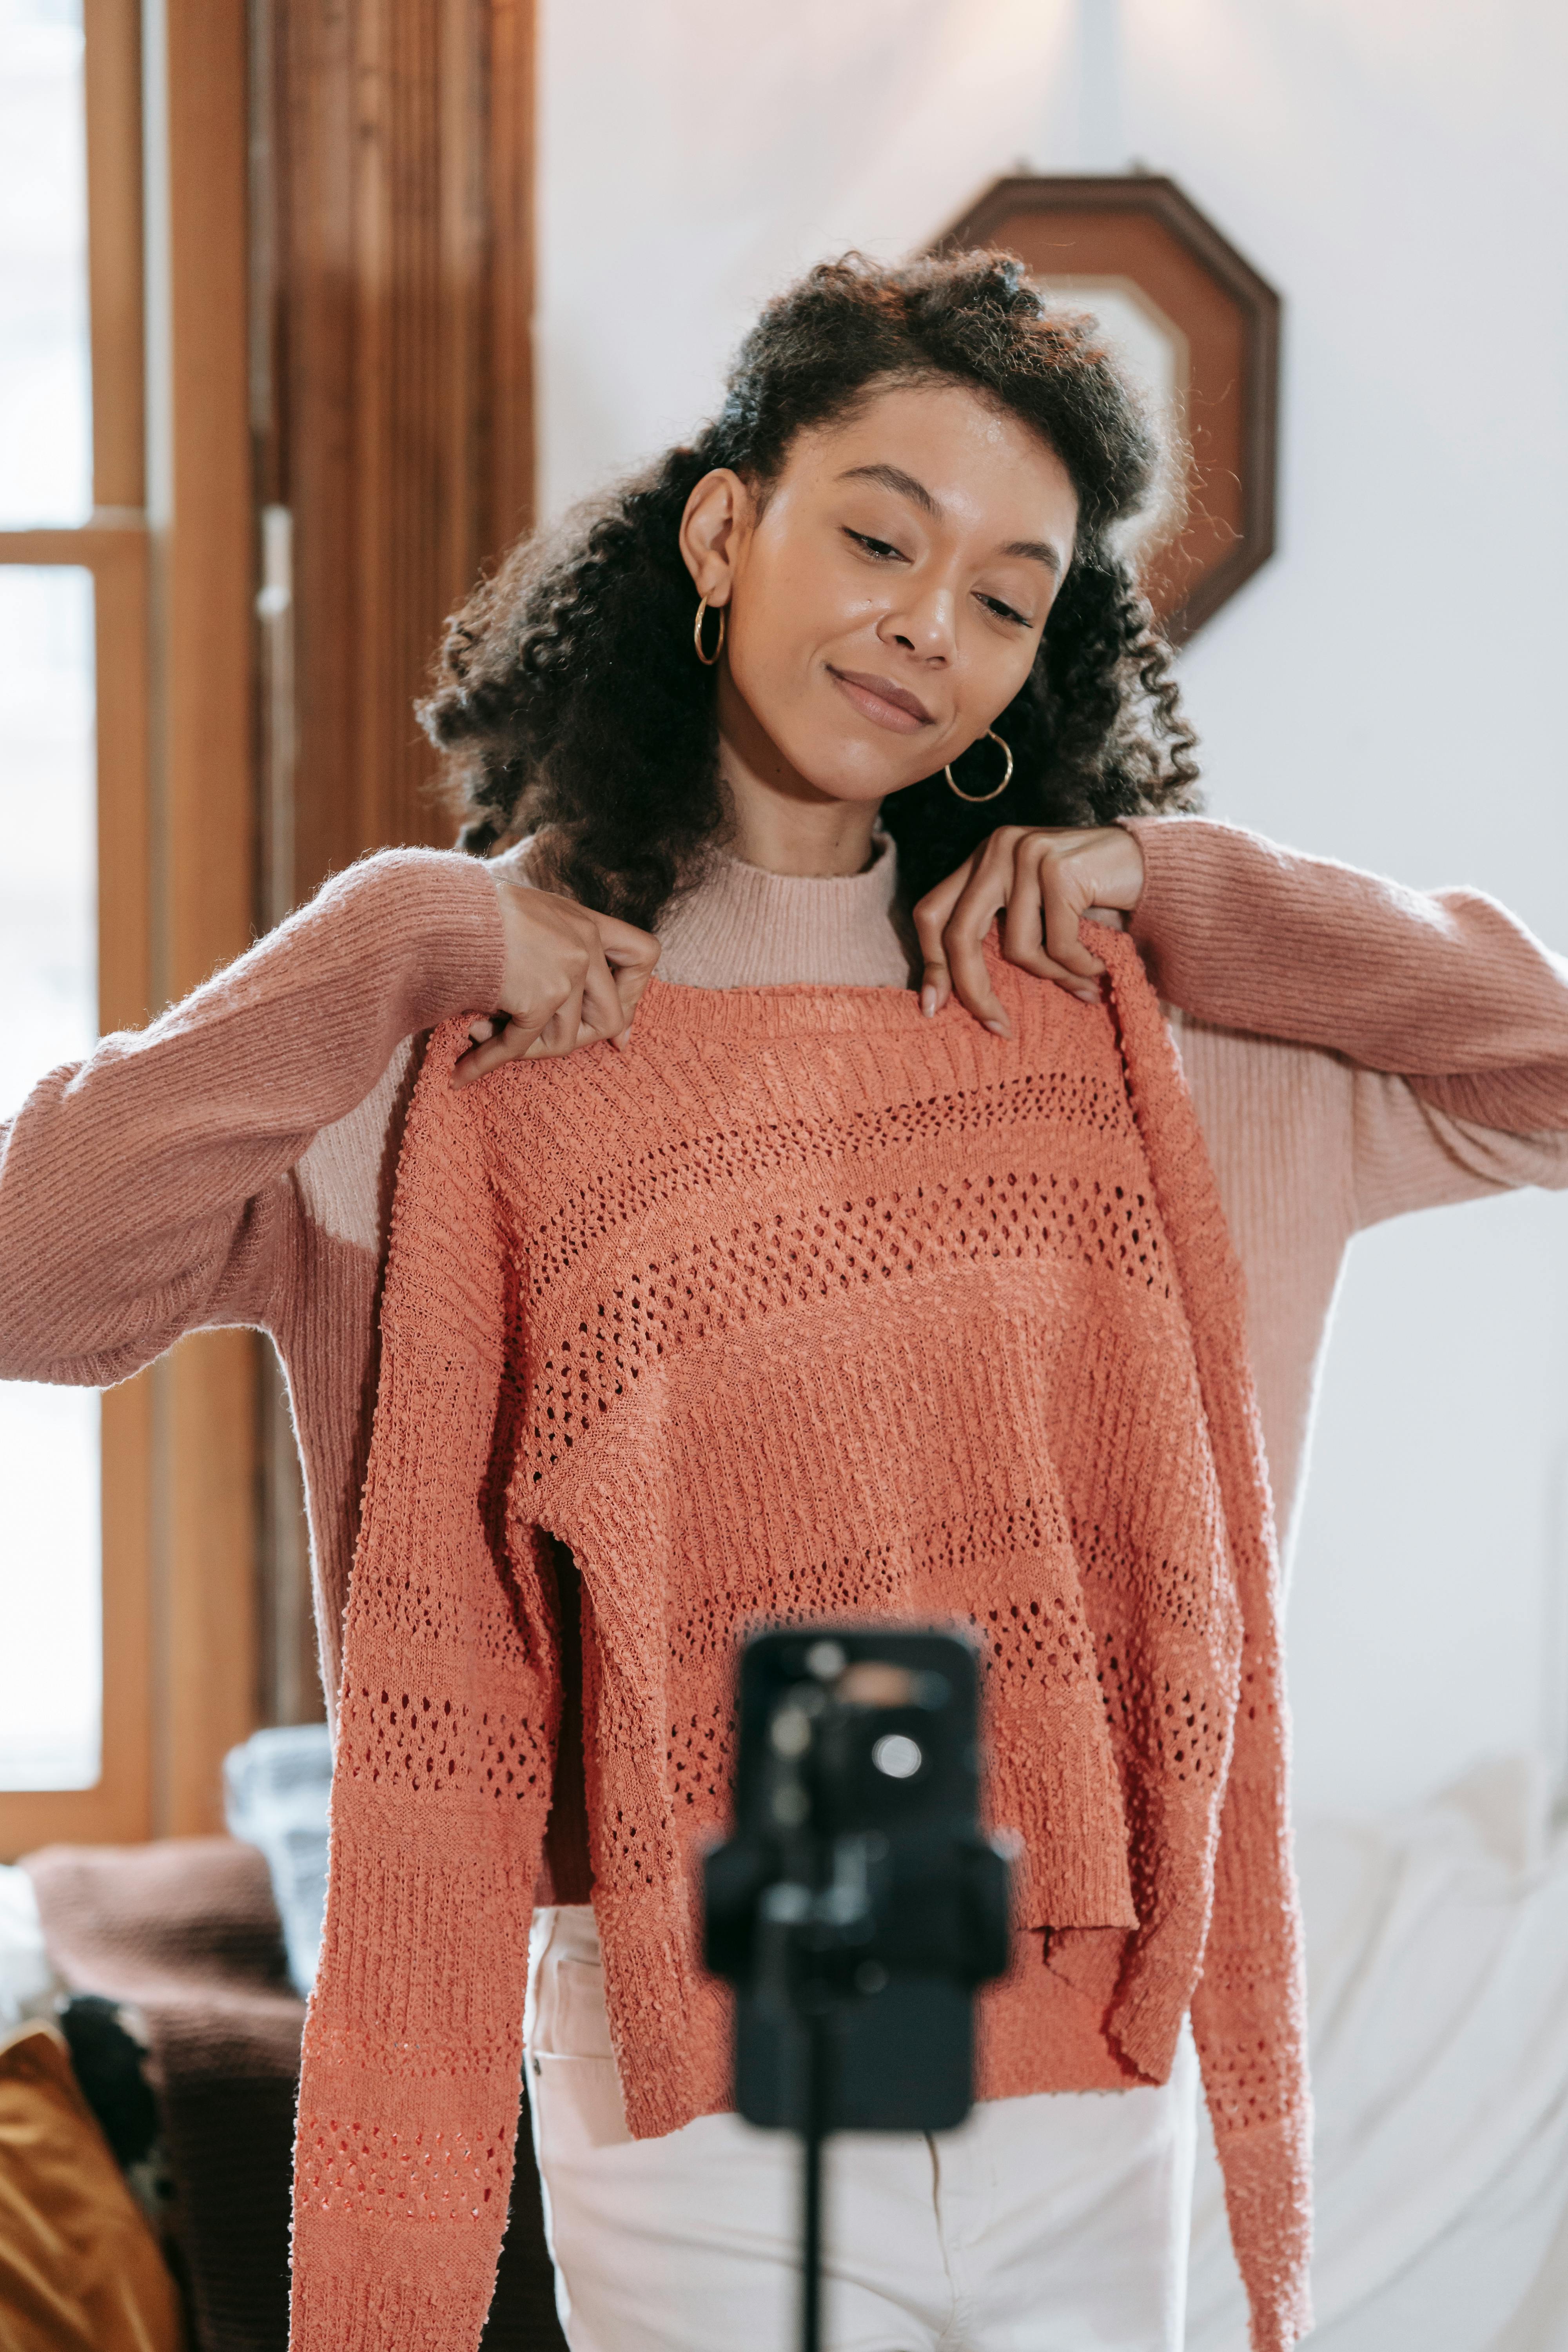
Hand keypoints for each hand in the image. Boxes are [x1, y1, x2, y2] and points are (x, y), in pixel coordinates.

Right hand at [452, 860, 660, 1086]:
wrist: (433, 908)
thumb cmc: (467, 915)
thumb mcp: (526, 923)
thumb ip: (557, 961)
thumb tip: (592, 1023)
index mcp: (584, 920)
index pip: (644, 954)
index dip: (634, 994)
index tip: (617, 1028)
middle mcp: (584, 941)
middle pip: (611, 1015)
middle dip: (577, 1040)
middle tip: (537, 1043)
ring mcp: (567, 968)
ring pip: (566, 1040)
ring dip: (524, 1049)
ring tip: (483, 1034)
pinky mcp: (541, 994)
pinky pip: (522, 1046)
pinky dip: (489, 1062)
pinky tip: (463, 1073)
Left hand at [912, 825, 1145, 1037]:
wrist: (1153, 865)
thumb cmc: (1089, 897)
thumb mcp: (1032, 910)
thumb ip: (995, 931)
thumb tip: (948, 994)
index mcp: (981, 859)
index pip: (931, 913)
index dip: (930, 963)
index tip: (933, 1008)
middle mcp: (997, 849)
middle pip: (959, 934)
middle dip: (974, 989)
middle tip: (997, 1027)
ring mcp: (1027, 854)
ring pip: (1017, 947)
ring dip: (1052, 976)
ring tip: (1081, 982)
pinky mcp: (1060, 868)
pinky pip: (1058, 944)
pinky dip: (1079, 967)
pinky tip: (1098, 968)